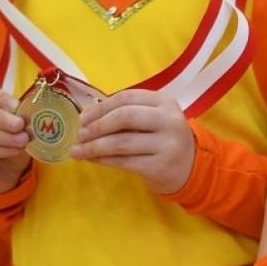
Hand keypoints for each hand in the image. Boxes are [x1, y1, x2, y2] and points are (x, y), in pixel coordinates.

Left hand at [72, 88, 194, 194]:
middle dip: (97, 126)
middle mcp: (169, 120)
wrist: (190, 167)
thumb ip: (126, 112)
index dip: (101, 107)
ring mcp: (167, 144)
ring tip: (77, 151)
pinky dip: (103, 160)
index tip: (82, 117)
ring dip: (94, 147)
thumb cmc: (162, 138)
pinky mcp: (160, 166)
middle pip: (124, 117)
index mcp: (165, 102)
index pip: (127, 98)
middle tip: (80, 135)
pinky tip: (91, 159)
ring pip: (121, 142)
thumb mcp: (153, 118)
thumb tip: (86, 116)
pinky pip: (124, 161)